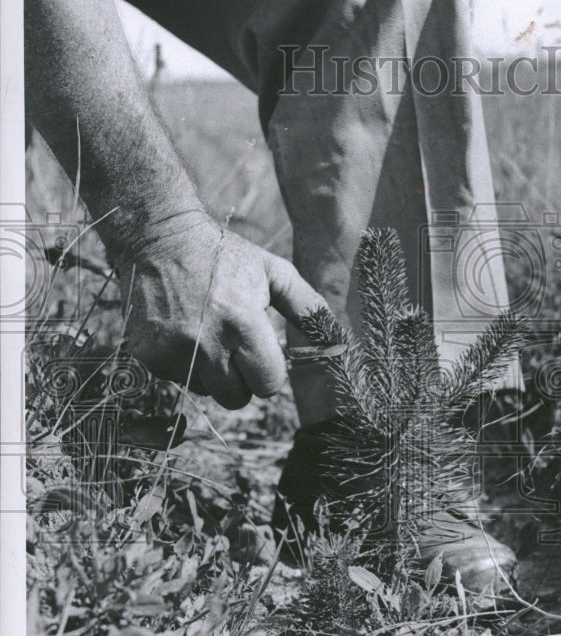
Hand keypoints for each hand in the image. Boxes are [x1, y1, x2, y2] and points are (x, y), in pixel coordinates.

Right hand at [118, 213, 328, 408]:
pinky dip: (182, 363)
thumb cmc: (224, 254)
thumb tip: (337, 339)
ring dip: (210, 371)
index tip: (260, 353)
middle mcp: (206, 344)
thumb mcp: (273, 272)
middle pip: (237, 398)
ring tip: (205, 331)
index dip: (268, 372)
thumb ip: (308, 307)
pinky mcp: (147, 355)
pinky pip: (176, 379)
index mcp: (243, 324)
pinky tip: (181, 329)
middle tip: (234, 345)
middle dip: (240, 379)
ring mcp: (173, 352)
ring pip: (205, 391)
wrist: (157, 237)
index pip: (268, 385)